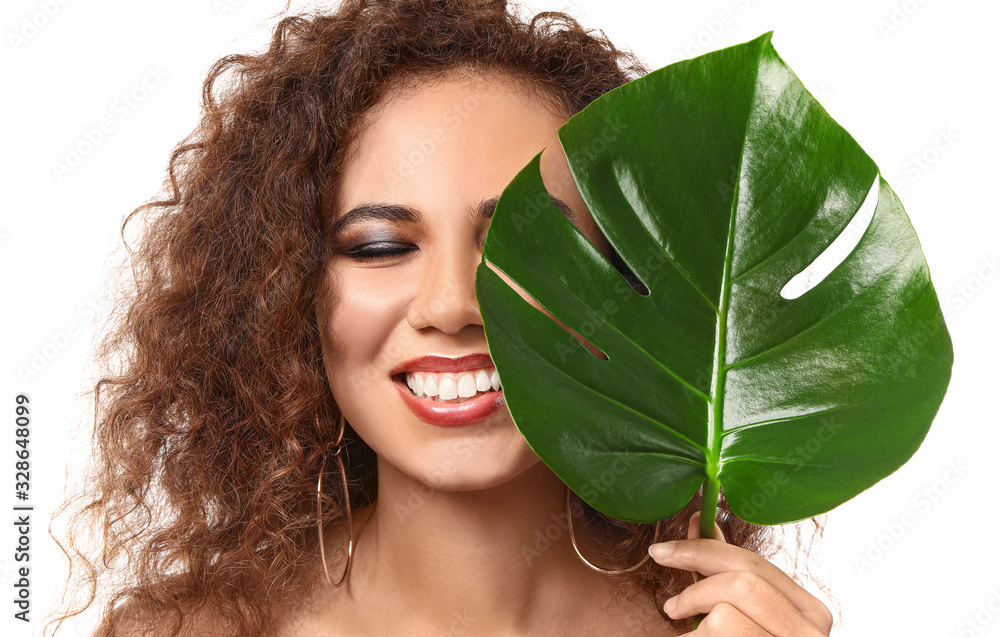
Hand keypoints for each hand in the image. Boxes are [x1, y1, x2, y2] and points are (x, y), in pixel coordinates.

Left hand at [647, 513, 832, 635]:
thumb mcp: (739, 612)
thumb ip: (724, 572)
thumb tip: (698, 522)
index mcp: (809, 612)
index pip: (753, 564)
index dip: (702, 550)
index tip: (662, 551)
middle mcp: (811, 633)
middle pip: (742, 580)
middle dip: (695, 583)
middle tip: (669, 604)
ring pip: (726, 614)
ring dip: (693, 617)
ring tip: (683, 631)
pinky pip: (715, 634)